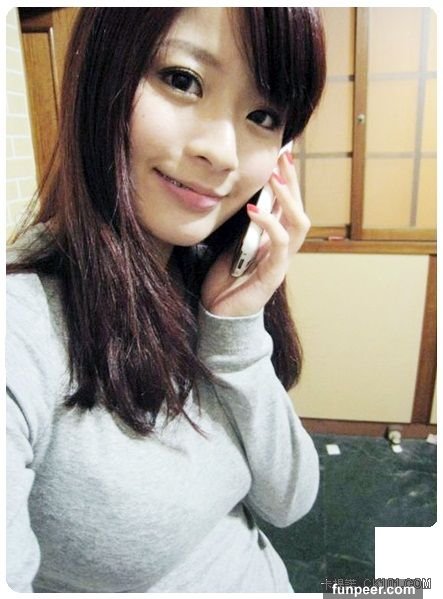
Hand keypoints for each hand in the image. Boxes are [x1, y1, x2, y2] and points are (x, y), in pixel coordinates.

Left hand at [200, 151, 309, 316]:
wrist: (220, 314)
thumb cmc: (226, 280)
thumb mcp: (233, 245)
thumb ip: (244, 226)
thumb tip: (244, 197)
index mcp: (274, 242)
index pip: (288, 207)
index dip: (289, 182)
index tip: (283, 156)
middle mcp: (282, 250)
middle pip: (299, 210)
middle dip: (292, 183)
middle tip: (284, 157)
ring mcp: (280, 263)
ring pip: (298, 225)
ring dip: (287, 198)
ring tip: (274, 177)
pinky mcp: (272, 276)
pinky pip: (279, 245)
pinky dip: (269, 225)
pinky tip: (254, 210)